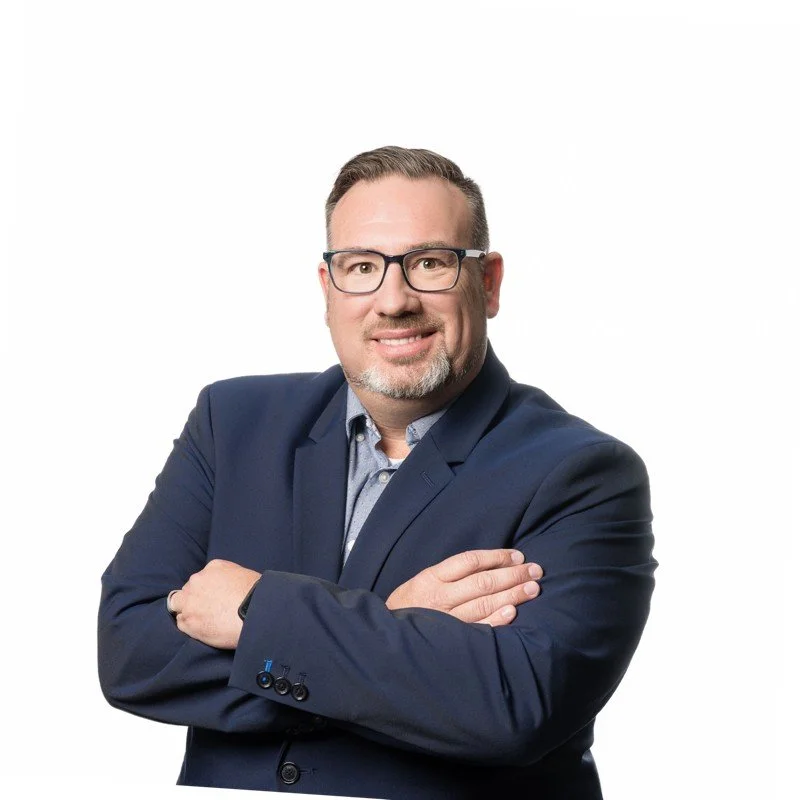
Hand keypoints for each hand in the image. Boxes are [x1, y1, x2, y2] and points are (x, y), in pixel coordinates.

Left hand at [168, 559, 260, 648]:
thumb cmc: (256, 594)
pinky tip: (202, 629)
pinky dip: (189, 626)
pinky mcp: (188, 622)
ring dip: (188, 611)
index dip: (206, 589)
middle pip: (187, 590)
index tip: (214, 597)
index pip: (202, 578)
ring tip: (204, 620)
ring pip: (179, 605)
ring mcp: (190, 601)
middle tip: (208, 609)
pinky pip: (181, 623)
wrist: (255, 612)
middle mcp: (197, 581)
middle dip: (195, 598)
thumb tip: (226, 587)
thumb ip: (228, 577)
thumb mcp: (243, 575)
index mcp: (212, 567)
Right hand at [385, 549, 541, 625]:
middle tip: (536, 570)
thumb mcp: (423, 581)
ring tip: (533, 588)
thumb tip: (491, 565)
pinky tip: (513, 612)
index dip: (497, 557)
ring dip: (512, 595)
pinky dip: (497, 620)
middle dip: (512, 575)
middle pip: (482, 582)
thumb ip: (451, 575)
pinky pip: (478, 629)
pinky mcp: (451, 640)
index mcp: (432, 577)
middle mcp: (440, 596)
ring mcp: (446, 619)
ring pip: (484, 604)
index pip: (470, 561)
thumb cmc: (410, 605)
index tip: (518, 556)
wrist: (387, 638)